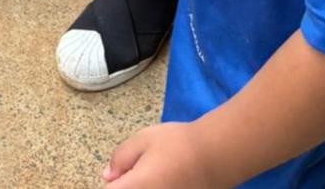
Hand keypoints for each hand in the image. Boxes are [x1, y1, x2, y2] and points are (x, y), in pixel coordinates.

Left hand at [102, 123, 216, 187]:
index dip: (111, 183)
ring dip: (139, 186)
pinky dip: (155, 187)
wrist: (216, 156)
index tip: (114, 175)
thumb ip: (121, 157)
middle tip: (130, 173)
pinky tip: (163, 179)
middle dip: (124, 185)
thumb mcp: (143, 139)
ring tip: (151, 174)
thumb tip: (108, 175)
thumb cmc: (178, 144)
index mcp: (134, 187)